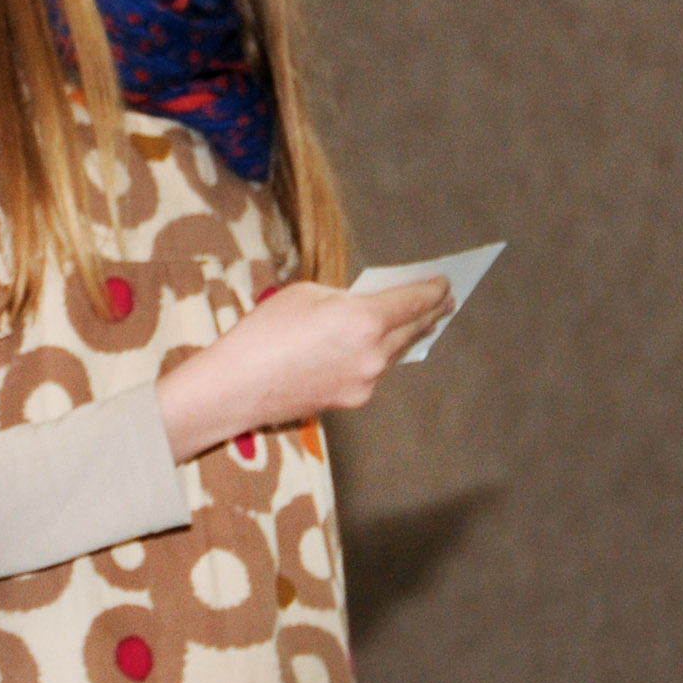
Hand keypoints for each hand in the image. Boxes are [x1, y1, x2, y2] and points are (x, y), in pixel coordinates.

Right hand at [155, 275, 452, 460]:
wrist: (236, 386)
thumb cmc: (263, 332)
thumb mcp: (304, 295)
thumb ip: (343, 299)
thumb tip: (363, 309)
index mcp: (363, 320)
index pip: (412, 302)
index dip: (433, 290)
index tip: (446, 283)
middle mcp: (374, 353)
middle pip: (413, 329)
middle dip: (430, 313)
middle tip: (445, 300)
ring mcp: (367, 380)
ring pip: (396, 352)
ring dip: (407, 335)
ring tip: (420, 322)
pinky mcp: (354, 399)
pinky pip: (375, 370)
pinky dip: (380, 355)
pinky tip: (377, 347)